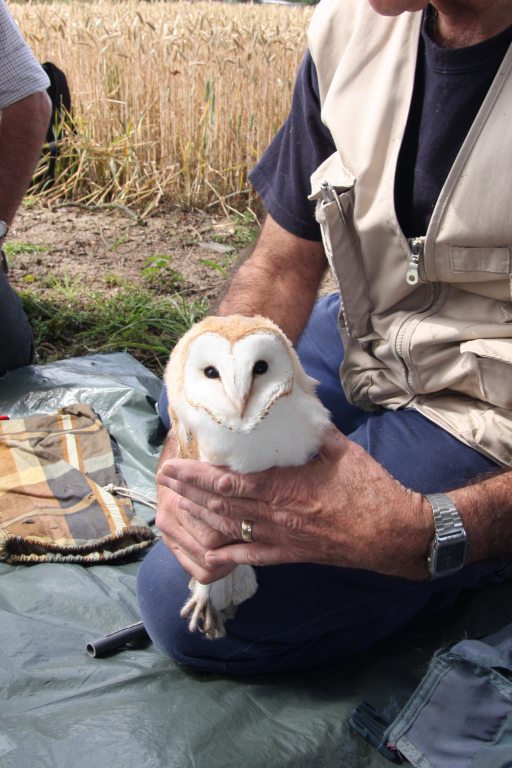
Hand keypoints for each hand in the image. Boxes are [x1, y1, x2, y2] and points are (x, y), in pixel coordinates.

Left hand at [158, 426, 432, 580]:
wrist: (393, 535)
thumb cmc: (371, 490)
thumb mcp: (341, 450)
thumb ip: (313, 428)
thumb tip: (295, 401)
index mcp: (287, 489)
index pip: (230, 483)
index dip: (197, 476)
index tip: (175, 464)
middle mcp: (276, 518)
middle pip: (219, 506)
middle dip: (187, 492)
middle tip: (163, 479)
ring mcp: (279, 540)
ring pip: (227, 531)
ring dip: (197, 518)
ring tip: (173, 504)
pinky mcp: (287, 556)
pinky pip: (246, 557)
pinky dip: (221, 554)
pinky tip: (201, 552)